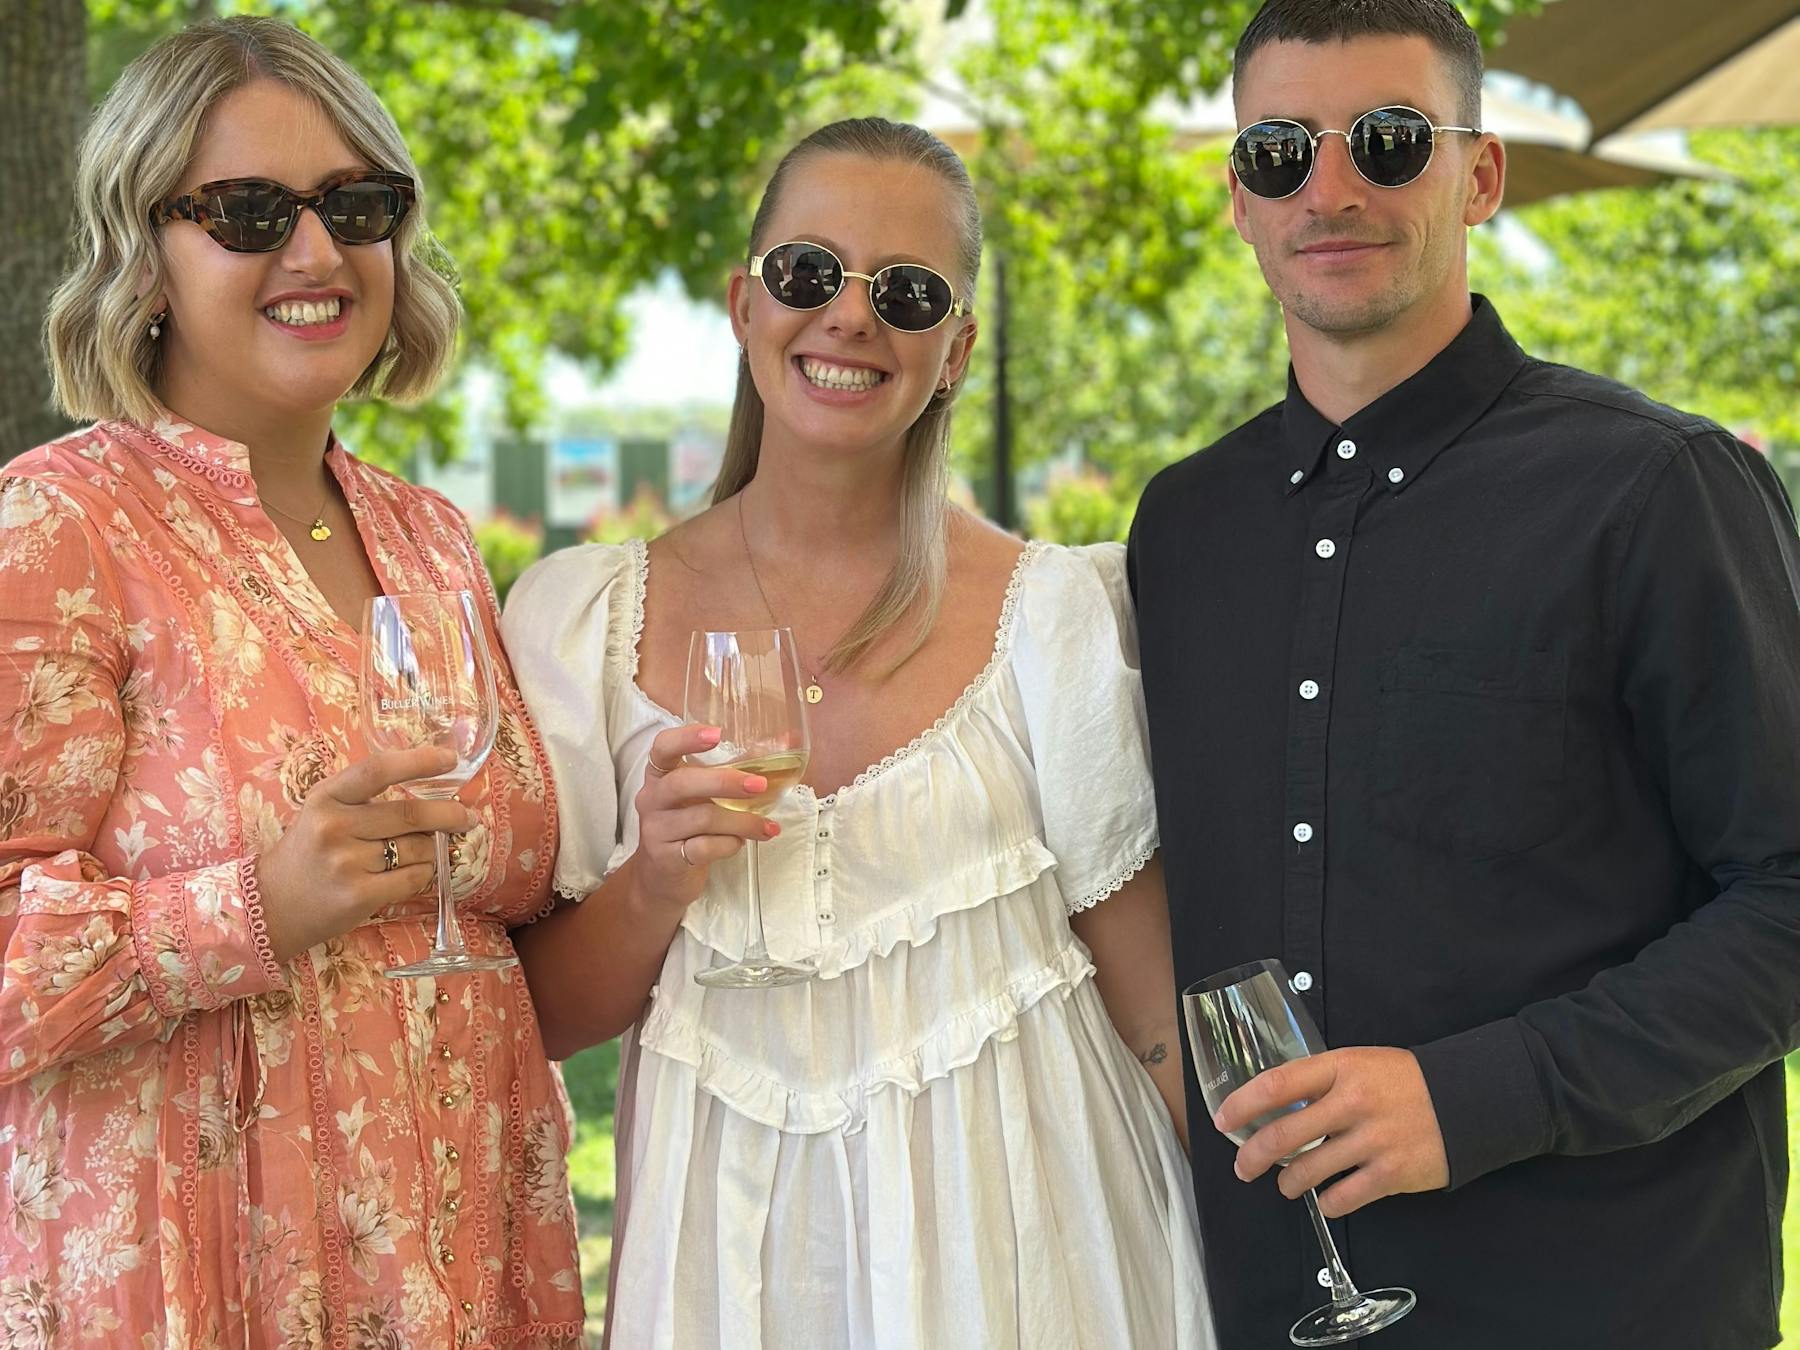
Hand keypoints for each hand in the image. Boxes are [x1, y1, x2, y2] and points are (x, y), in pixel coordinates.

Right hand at [257, 747, 480, 962]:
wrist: (269, 907)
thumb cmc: (307, 854)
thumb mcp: (323, 813)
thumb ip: (366, 800)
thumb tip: (433, 793)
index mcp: (326, 797)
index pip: (377, 769)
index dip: (419, 761)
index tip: (451, 758)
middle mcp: (335, 826)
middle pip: (411, 814)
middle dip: (450, 815)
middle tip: (467, 817)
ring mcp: (347, 863)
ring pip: (418, 849)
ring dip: (431, 850)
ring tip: (419, 854)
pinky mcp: (360, 896)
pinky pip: (414, 878)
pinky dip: (423, 874)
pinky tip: (410, 874)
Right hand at [624, 723, 782, 913]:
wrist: (663, 878)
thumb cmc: (689, 826)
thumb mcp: (704, 795)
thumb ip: (737, 769)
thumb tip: (786, 741)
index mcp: (660, 775)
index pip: (663, 747)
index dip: (686, 738)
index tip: (717, 734)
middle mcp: (653, 798)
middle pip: (683, 782)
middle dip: (725, 782)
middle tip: (759, 785)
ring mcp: (657, 829)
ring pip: (702, 818)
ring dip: (742, 821)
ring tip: (766, 826)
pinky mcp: (667, 858)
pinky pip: (704, 847)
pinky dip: (729, 844)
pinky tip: (740, 843)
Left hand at [1216, 1046, 1448, 1218]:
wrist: (1468, 1100)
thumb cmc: (1405, 1081)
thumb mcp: (1360, 1064)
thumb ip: (1321, 1081)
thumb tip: (1277, 1105)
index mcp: (1341, 1068)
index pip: (1277, 1084)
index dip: (1242, 1104)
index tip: (1223, 1120)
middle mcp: (1353, 1103)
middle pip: (1283, 1135)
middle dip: (1253, 1157)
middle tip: (1243, 1167)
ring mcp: (1372, 1140)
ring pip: (1308, 1172)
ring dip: (1289, 1183)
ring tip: (1288, 1184)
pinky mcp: (1392, 1174)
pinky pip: (1342, 1199)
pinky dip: (1327, 1203)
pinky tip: (1326, 1198)